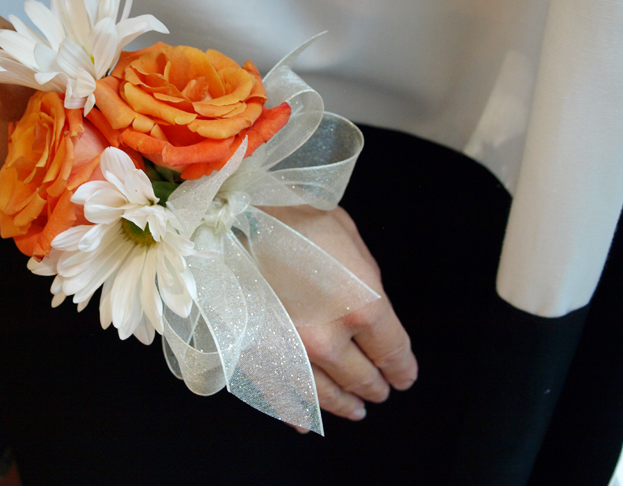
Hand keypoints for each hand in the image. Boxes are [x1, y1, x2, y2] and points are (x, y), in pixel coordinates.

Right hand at [261, 205, 417, 425]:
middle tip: (380, 392)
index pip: (394, 352)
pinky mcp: (262, 355)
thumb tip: (371, 313)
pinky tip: (305, 422)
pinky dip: (295, 411)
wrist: (234, 216)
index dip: (402, 369)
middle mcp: (330, 337)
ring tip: (354, 411)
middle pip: (362, 377)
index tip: (404, 377)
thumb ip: (367, 280)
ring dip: (343, 405)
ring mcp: (292, 350)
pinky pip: (282, 393)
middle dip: (375, 387)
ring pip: (325, 393)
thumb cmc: (296, 216)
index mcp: (363, 306)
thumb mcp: (349, 237)